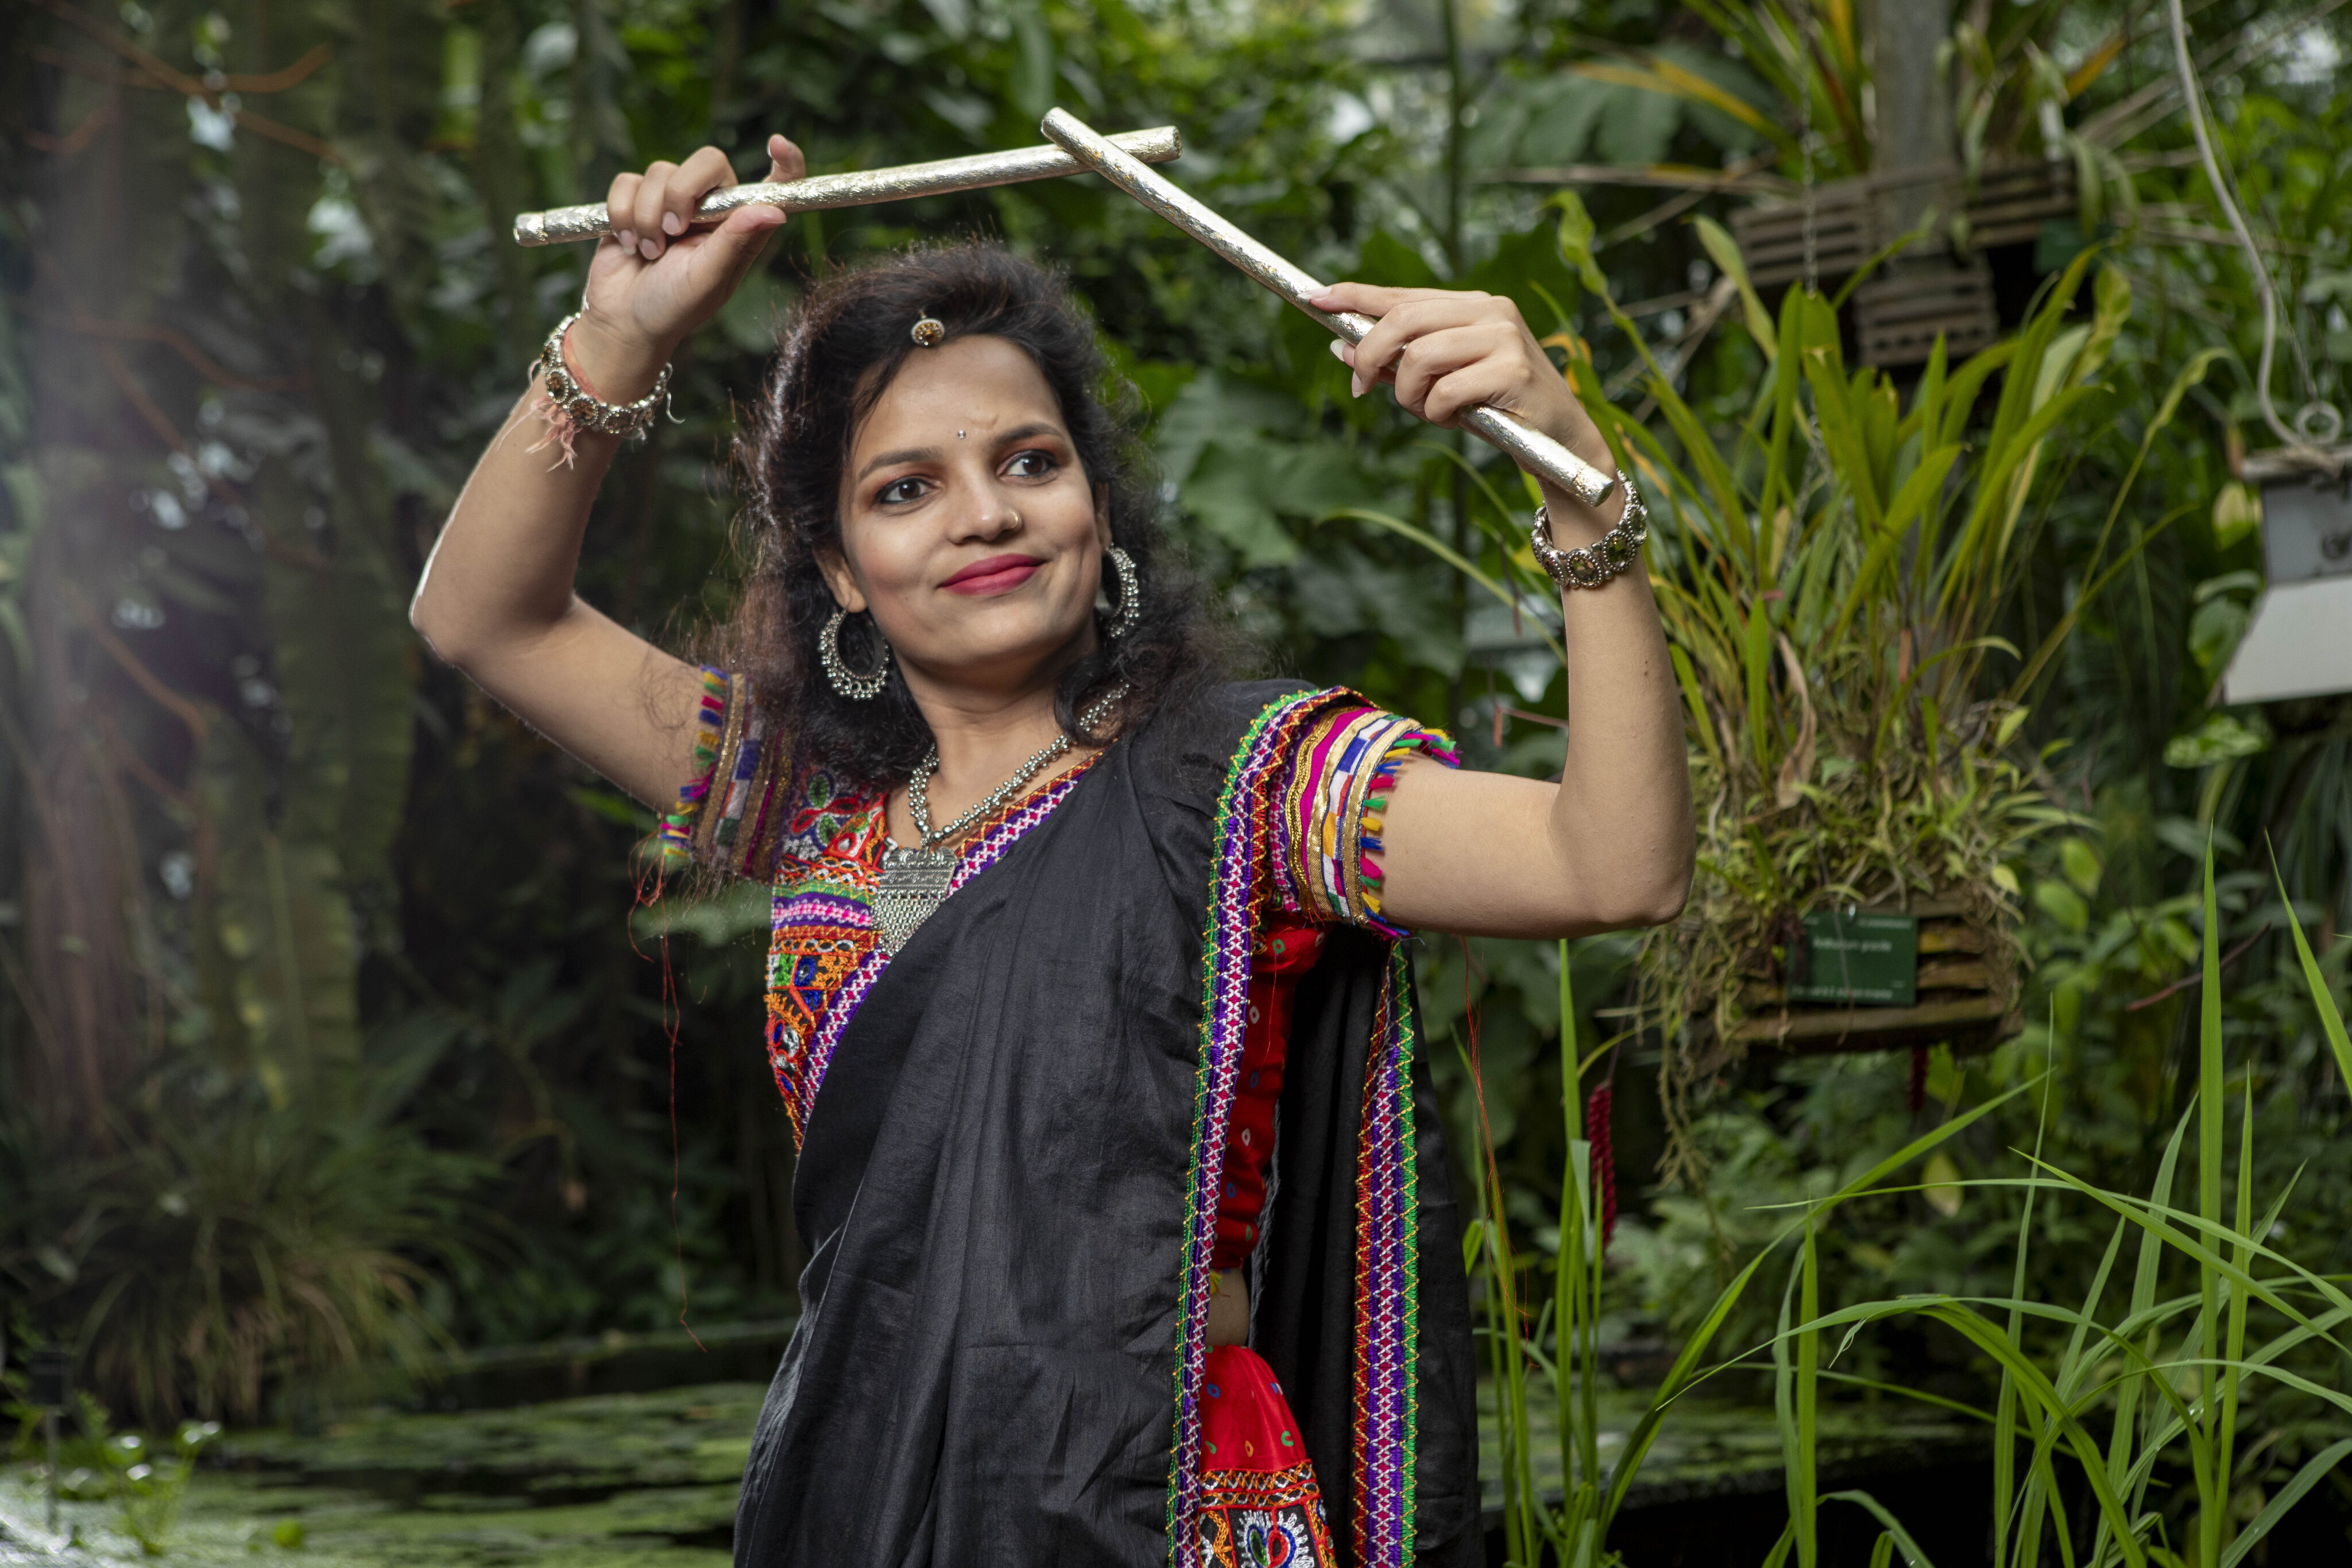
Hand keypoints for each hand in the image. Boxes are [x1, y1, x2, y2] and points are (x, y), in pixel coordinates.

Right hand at [567, 134, 805, 396]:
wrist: (622, 321)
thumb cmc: (673, 307)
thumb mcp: (709, 278)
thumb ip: (736, 240)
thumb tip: (775, 211)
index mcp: (740, 227)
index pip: (772, 187)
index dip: (784, 163)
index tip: (778, 143)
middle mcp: (711, 208)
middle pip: (707, 160)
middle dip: (682, 192)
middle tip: (674, 231)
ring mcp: (672, 202)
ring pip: (659, 171)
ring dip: (648, 216)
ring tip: (650, 252)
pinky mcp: (635, 200)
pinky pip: (627, 181)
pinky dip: (622, 213)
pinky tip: (627, 243)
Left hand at [1309, 284, 1617, 522]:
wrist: (1559, 441)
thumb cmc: (1496, 408)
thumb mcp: (1440, 382)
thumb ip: (1395, 365)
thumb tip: (1341, 347)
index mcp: (1473, 304)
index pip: (1402, 294)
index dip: (1355, 295)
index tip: (1314, 298)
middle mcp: (1490, 311)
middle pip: (1403, 319)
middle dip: (1369, 355)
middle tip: (1360, 388)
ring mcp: (1504, 338)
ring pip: (1419, 356)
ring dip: (1407, 394)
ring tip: (1426, 411)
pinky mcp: (1512, 371)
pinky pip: (1444, 391)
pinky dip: (1436, 413)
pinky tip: (1456, 420)